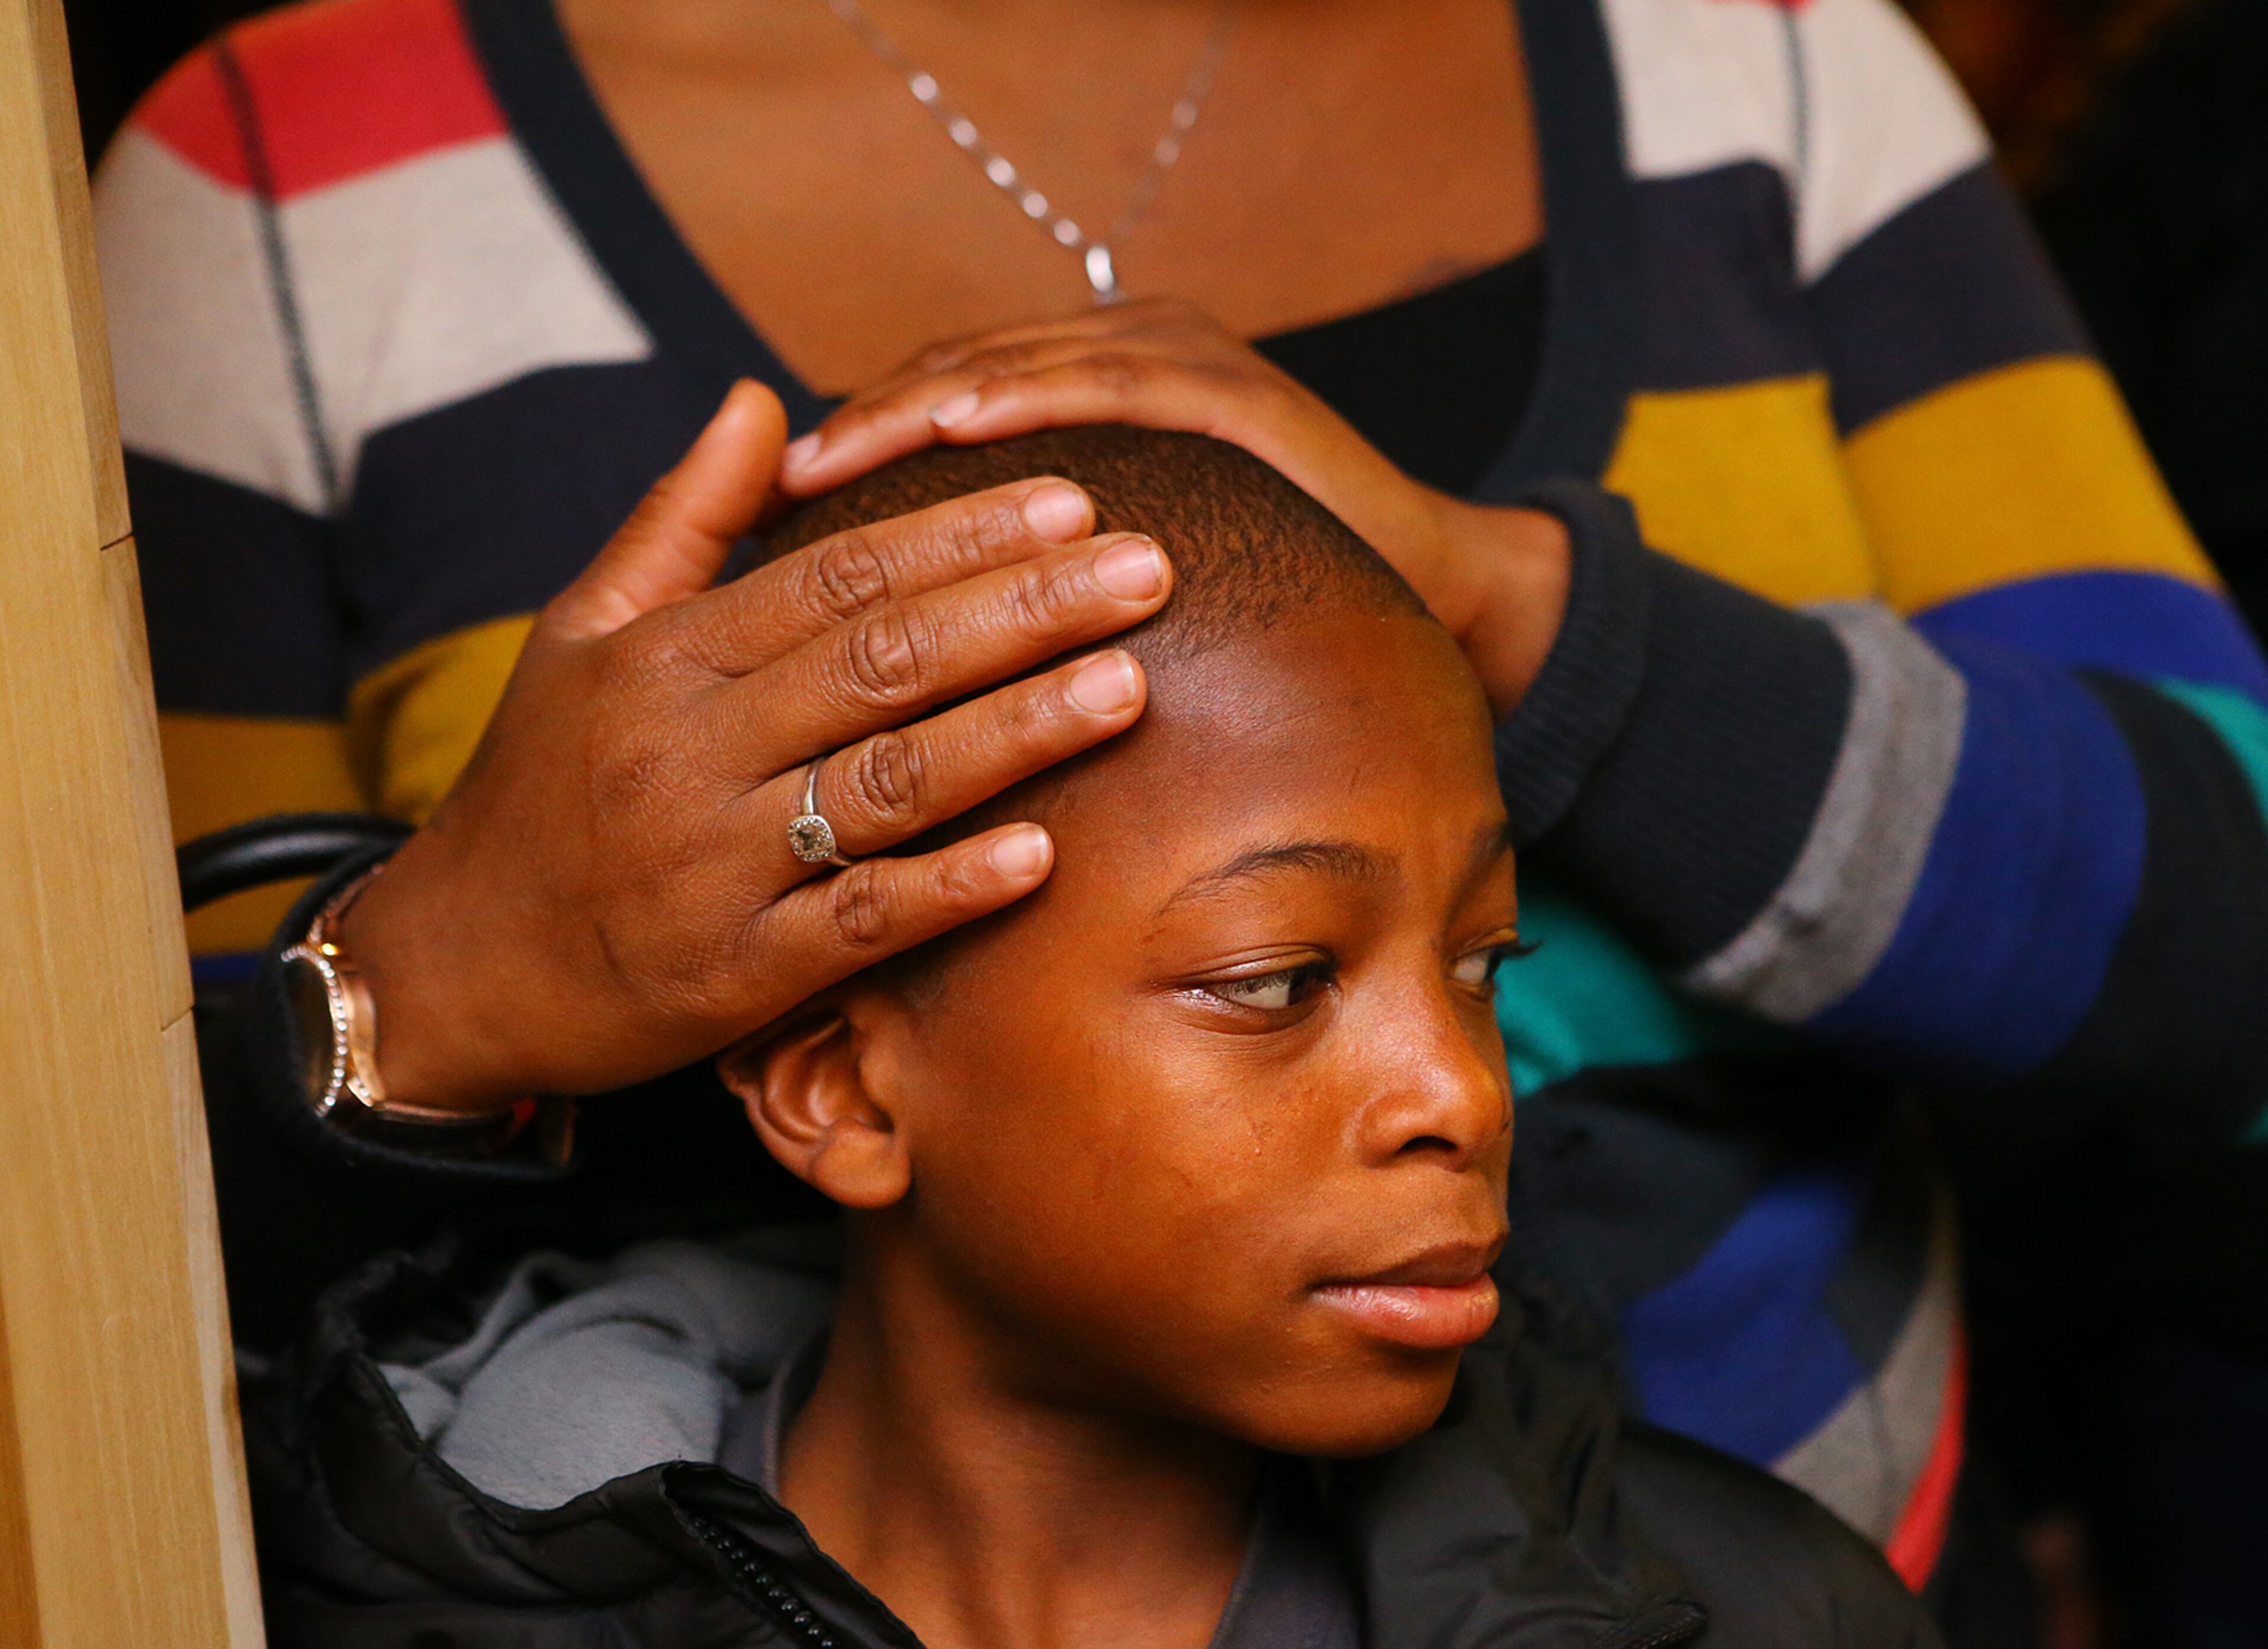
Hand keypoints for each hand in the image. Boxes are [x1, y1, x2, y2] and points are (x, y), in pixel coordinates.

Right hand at [337, 381, 1172, 1110]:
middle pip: (882, 663)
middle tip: (1149, 568)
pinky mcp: (734, 974)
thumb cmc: (539, 784)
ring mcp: (713, 867)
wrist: (455, 963)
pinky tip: (1043, 856)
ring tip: (1129, 685)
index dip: (960, 535)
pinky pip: (857, 926)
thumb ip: (681, 518)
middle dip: (1024, 611)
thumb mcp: (583, 632)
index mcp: (666, 656)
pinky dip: (948, 889)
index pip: (836, 576)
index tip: (1072, 502)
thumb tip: (762, 399)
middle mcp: (690, 750)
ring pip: (887, 785)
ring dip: (1016, 734)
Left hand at [778, 299, 1568, 715]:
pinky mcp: (1228, 392)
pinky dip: (1030, 400)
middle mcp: (1127, 353)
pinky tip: (960, 427)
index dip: (860, 437)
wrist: (1424, 587)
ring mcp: (1179, 361)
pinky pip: (1110, 388)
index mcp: (1095, 390)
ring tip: (836, 455)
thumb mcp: (1125, 577)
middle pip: (960, 373)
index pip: (947, 397)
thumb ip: (1042, 575)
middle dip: (866, 421)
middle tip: (779, 478)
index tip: (775, 498)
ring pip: (1018, 369)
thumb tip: (923, 638)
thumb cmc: (1266, 599)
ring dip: (919, 406)